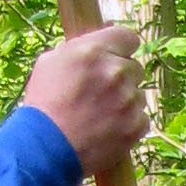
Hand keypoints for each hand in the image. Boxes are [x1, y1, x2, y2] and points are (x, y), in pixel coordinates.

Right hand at [18, 25, 148, 174]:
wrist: (45, 149)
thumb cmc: (43, 104)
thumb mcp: (51, 62)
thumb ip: (79, 47)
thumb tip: (100, 38)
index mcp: (93, 51)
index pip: (128, 36)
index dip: (122, 48)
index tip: (116, 57)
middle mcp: (115, 72)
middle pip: (135, 67)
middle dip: (121, 78)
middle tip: (101, 94)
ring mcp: (128, 100)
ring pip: (139, 94)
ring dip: (125, 102)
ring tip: (100, 116)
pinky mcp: (135, 126)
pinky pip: (142, 118)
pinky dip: (129, 124)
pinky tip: (108, 130)